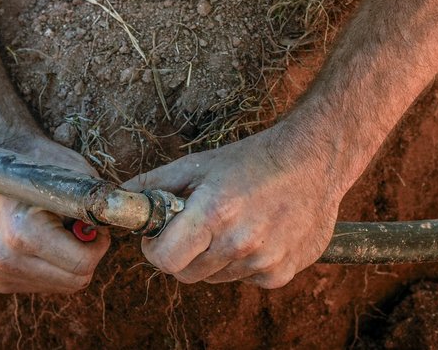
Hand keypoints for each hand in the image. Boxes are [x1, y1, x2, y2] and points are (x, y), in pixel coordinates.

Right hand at [0, 138, 111, 293]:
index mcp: (22, 233)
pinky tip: (44, 242)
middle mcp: (6, 258)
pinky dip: (55, 266)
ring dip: (70, 261)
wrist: (2, 170)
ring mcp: (0, 272)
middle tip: (80, 227)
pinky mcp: (0, 280)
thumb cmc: (44, 166)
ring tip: (56, 231)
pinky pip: (48, 284)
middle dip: (88, 255)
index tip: (95, 224)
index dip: (99, 244)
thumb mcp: (77, 175)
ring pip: (64, 285)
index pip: (82, 264)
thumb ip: (100, 202)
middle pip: (76, 281)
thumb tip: (124, 221)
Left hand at [122, 124, 340, 287]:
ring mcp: (263, 261)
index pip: (165, 260)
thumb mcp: (200, 163)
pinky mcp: (282, 273)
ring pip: (216, 277)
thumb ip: (157, 183)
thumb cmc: (253, 159)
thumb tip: (123, 196)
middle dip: (182, 253)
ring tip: (233, 222)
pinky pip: (245, 279)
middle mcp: (239, 242)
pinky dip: (245, 262)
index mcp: (214, 212)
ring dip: (215, 257)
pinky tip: (258, 232)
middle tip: (195, 227)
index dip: (155, 249)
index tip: (160, 236)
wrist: (314, 161)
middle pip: (186, 273)